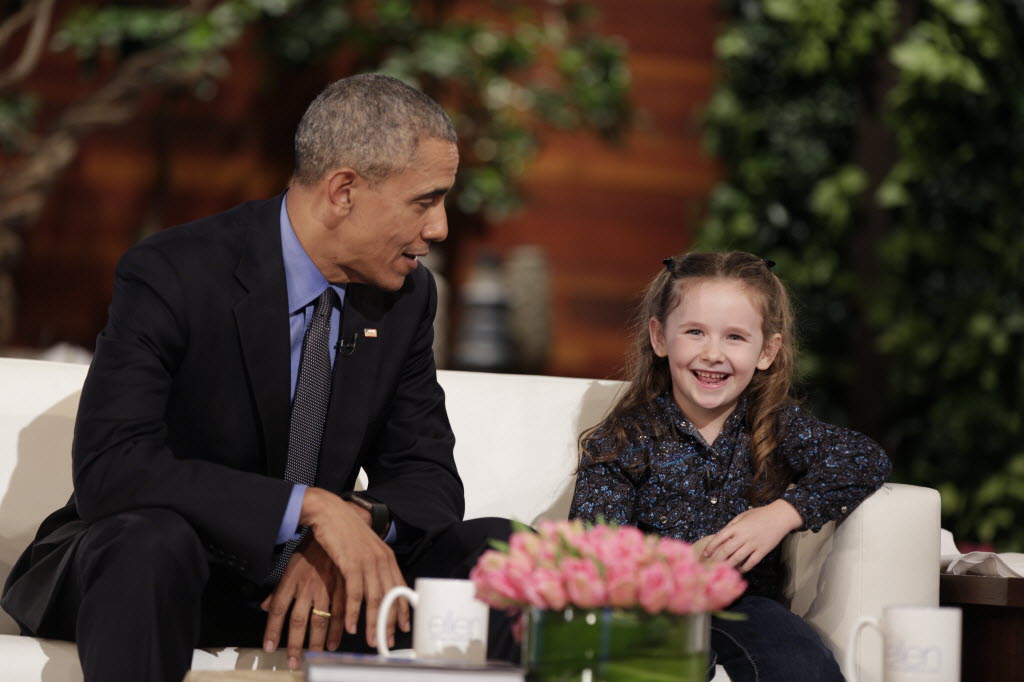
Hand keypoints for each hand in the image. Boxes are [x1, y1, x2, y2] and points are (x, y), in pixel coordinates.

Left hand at [261, 539, 344, 669]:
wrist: (334, 526)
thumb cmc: (310, 548)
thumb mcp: (289, 566)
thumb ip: (277, 590)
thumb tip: (263, 607)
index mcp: (291, 580)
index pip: (277, 610)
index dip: (272, 630)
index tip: (269, 647)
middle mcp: (307, 586)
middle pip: (297, 621)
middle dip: (295, 645)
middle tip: (293, 662)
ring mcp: (325, 587)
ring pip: (320, 620)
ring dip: (317, 643)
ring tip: (314, 657)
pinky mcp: (343, 587)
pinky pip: (340, 613)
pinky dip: (338, 631)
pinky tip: (335, 643)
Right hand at [299, 488, 409, 648]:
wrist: (329, 512)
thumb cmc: (343, 531)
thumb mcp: (364, 548)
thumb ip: (372, 565)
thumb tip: (375, 586)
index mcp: (386, 556)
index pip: (400, 587)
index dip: (403, 609)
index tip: (403, 627)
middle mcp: (381, 559)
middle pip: (390, 597)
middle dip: (390, 623)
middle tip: (388, 641)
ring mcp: (368, 561)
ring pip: (376, 599)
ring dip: (374, 623)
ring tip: (372, 640)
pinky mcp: (351, 563)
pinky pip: (355, 594)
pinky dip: (354, 613)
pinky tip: (351, 626)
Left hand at [702, 499, 802, 571]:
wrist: (779, 517)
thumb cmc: (760, 514)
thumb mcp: (742, 516)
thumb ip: (731, 525)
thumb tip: (721, 536)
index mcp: (737, 527)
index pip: (719, 538)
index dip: (711, 547)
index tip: (706, 554)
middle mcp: (743, 536)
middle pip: (726, 551)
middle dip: (717, 559)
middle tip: (711, 565)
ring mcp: (753, 544)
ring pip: (737, 559)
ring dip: (728, 565)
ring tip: (722, 570)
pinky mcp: (762, 551)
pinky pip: (751, 562)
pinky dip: (744, 568)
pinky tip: (739, 570)